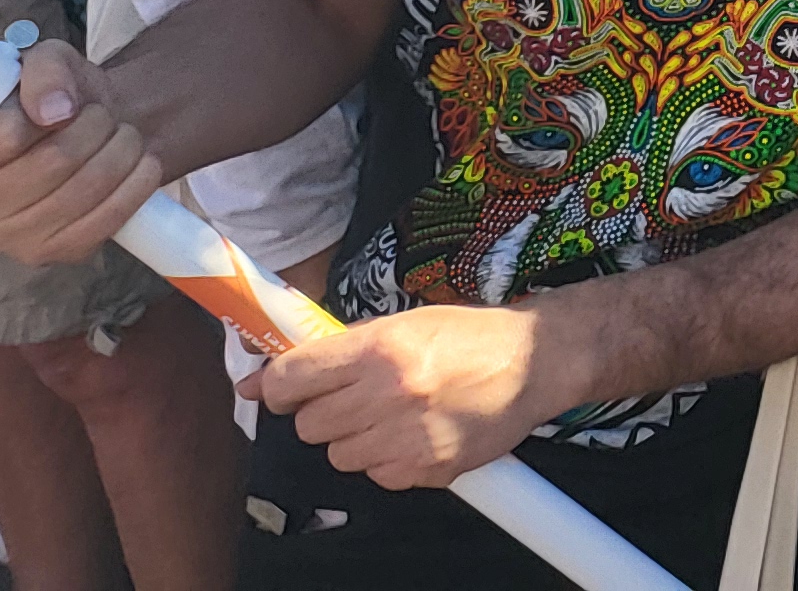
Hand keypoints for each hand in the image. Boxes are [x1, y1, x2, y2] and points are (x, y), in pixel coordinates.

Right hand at [0, 42, 160, 267]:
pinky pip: (104, 222)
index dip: (41, 115)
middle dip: (93, 128)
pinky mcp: (51, 255)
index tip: (58, 105)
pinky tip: (140, 162)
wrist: (81, 134)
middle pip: (49, 166)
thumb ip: (43, 72)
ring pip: (80, 193)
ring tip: (124, 131)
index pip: (3, 138)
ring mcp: (6, 242)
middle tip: (103, 114)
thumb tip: (56, 110)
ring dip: (119, 153)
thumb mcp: (40, 62)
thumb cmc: (47, 99)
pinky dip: (133, 185)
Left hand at [253, 305, 569, 486]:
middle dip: (326, 411)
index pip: (291, 378)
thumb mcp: (406, 321)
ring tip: (394, 414)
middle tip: (357, 395)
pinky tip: (418, 433)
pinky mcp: (428, 469)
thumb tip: (260, 377)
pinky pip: (377, 476)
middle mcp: (390, 393)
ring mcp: (409, 436)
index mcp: (381, 348)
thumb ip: (336, 347)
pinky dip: (389, 459)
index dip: (277, 386)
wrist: (537, 361)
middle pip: (310, 425)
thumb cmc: (470, 336)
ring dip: (358, 437)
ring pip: (339, 455)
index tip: (284, 388)